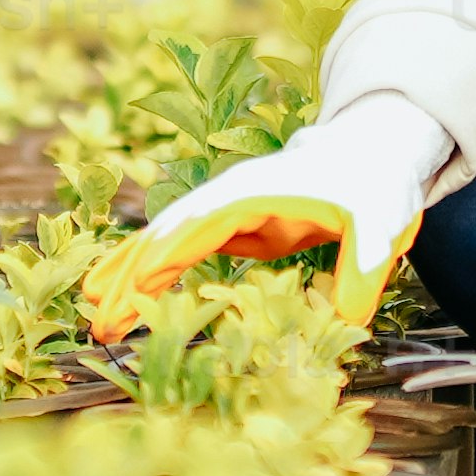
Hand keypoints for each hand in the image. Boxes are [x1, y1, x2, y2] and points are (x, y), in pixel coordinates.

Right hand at [86, 99, 451, 336]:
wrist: (377, 150)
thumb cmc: (378, 184)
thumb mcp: (381, 228)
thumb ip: (363, 273)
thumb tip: (347, 325)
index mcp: (258, 191)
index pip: (203, 223)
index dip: (170, 254)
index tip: (137, 288)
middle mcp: (230, 196)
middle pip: (168, 233)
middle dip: (132, 278)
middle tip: (99, 324)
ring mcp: (226, 209)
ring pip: (163, 240)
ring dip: (128, 277)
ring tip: (95, 317)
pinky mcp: (232, 226)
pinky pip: (178, 249)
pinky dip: (149, 272)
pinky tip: (125, 298)